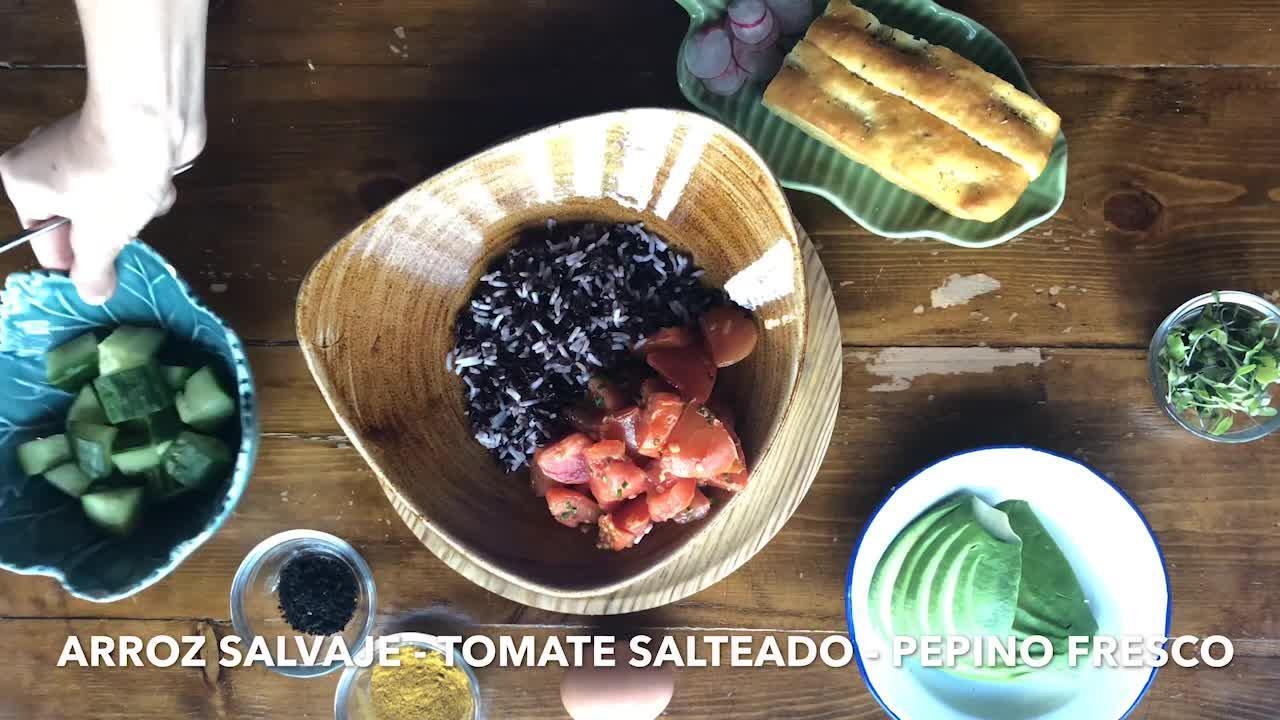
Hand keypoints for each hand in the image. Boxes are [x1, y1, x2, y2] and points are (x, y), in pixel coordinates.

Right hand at [0, 103, 203, 303]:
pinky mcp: (120, 142)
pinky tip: (157, 179)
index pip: (42, 239)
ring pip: (113, 204)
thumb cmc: (112, 178)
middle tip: (124, 223)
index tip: (100, 274)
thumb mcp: (99, 236)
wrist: (152, 118)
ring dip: (136, 208)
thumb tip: (92, 296)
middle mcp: (45, 162)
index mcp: (24, 182)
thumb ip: (93, 270)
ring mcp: (83, 149)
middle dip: (112, 229)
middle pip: (81, 222)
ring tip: (141, 195)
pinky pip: (133, 181)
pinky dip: (148, 186)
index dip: (75, 260)